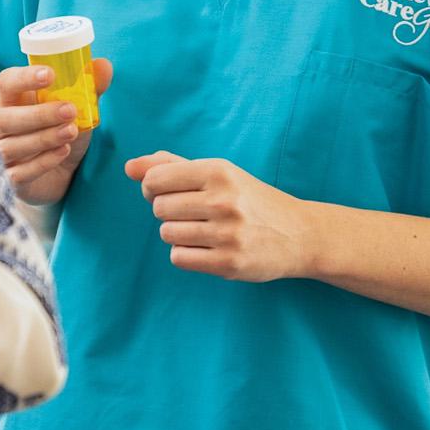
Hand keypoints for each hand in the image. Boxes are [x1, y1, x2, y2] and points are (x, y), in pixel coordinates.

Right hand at [0, 59, 114, 204]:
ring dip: (43, 138)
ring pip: (10, 147)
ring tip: (72, 132)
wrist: (56, 176)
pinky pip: (19, 173)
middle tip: (70, 110)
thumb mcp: (75, 109)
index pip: (5, 82)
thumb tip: (103, 65)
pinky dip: (42, 162)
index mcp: (7, 100)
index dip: (24, 78)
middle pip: (4, 118)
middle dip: (38, 114)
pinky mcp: (7, 180)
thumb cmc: (57, 133)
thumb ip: (87, 88)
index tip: (50, 74)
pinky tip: (63, 153)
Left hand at [125, 152, 314, 281]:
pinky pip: (179, 258)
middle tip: (192, 213)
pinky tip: (206, 248)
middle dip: (168, 211)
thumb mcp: (220, 173)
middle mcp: (223, 201)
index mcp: (219, 172)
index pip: (155, 179)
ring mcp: (227, 234)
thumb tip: (130, 167)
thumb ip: (173, 166)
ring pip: (167, 233)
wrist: (299, 234)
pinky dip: (186, 254)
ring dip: (177, 233)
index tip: (167, 191)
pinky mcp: (229, 264)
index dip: (152, 187)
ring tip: (202, 230)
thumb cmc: (251, 200)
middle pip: (159, 208)